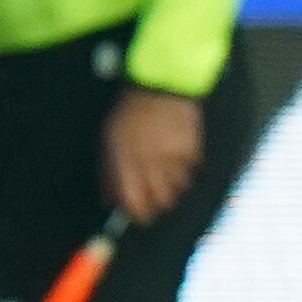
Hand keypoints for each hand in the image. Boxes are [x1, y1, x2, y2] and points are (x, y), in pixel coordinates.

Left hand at [105, 85, 203, 224]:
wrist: (160, 84)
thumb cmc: (131, 113)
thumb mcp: (111, 140)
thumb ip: (110, 173)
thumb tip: (111, 201)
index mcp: (125, 159)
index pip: (134, 201)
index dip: (138, 214)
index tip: (140, 216)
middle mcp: (149, 161)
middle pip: (161, 201)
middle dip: (159, 204)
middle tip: (156, 199)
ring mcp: (172, 155)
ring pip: (178, 188)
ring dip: (173, 184)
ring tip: (167, 169)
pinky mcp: (191, 148)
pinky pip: (192, 169)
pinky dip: (186, 166)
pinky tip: (178, 151)